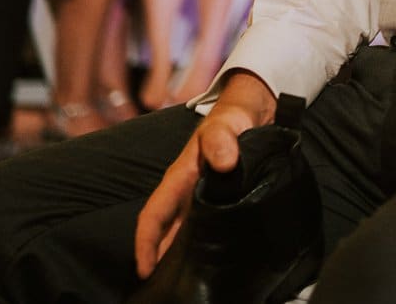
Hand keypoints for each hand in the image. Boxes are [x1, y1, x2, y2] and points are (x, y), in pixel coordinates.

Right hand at [135, 70, 275, 276]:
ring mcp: (201, 198)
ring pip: (184, 233)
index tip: (144, 271)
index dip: (145, 244)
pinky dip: (203, 245)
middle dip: (160, 261)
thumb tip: (222, 162)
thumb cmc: (232, 117)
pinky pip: (205, 227)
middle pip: (165, 233)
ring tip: (190, 283)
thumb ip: (222, 138)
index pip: (153, 216)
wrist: (251, 110)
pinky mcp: (219, 199)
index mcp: (178, 179)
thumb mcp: (226, 123)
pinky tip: (214, 261)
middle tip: (167, 290)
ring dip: (182, 256)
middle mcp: (185, 192)